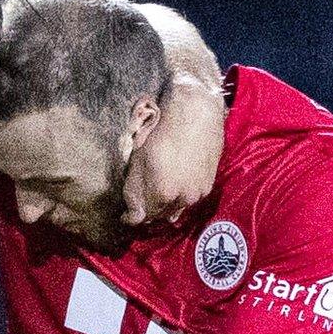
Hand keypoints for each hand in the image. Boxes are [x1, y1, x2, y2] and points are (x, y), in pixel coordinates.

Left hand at [122, 84, 223, 224]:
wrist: (194, 116)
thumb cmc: (161, 134)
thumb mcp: (138, 163)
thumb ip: (134, 193)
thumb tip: (132, 218)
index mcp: (162, 193)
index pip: (142, 216)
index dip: (131, 216)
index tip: (125, 215)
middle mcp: (182, 199)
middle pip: (160, 215)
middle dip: (148, 211)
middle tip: (140, 204)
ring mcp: (197, 194)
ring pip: (176, 210)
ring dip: (165, 206)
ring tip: (157, 195)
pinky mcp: (207, 186)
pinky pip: (189, 200)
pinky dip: (180, 198)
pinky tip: (174, 186)